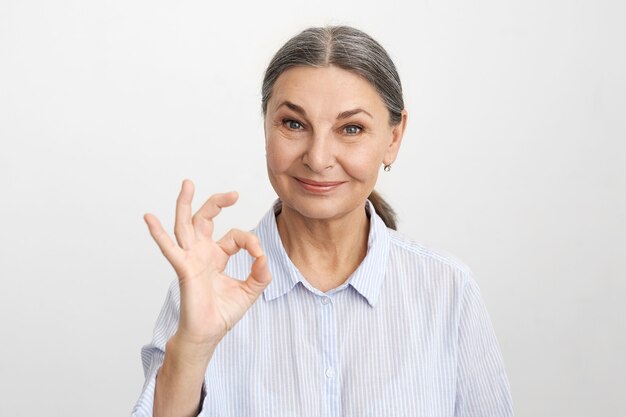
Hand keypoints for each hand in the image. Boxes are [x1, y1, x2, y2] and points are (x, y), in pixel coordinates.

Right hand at [143, 179, 271, 350]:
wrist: (208, 334)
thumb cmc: (223, 313)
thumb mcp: (250, 290)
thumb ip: (260, 274)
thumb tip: (264, 258)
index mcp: (217, 256)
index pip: (235, 236)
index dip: (251, 242)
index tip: (260, 257)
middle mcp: (202, 253)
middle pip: (205, 219)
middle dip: (217, 203)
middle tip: (233, 194)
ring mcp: (191, 259)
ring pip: (185, 225)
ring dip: (185, 204)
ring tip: (187, 184)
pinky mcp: (184, 269)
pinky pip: (170, 249)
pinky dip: (158, 234)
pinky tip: (150, 218)